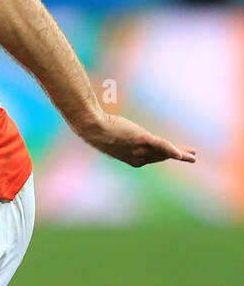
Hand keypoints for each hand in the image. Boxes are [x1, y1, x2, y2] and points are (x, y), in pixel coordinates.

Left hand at [80, 113, 195, 167]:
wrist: (93, 127)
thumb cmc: (99, 129)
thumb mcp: (113, 136)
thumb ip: (121, 137)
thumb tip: (118, 130)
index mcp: (133, 159)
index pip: (155, 158)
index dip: (168, 156)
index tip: (177, 154)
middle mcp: (139, 157)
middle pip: (163, 156)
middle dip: (178, 156)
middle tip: (192, 158)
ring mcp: (141, 149)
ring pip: (165, 152)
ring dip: (181, 154)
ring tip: (193, 155)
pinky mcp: (142, 139)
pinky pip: (161, 145)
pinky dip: (172, 150)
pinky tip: (180, 153)